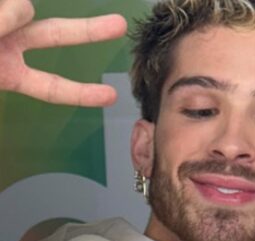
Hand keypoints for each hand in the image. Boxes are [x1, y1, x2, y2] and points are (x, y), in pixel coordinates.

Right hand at [0, 0, 126, 105]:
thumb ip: (4, 35)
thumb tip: (18, 14)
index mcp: (9, 73)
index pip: (52, 87)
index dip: (81, 93)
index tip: (112, 96)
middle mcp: (11, 43)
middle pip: (57, 34)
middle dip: (89, 30)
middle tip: (121, 25)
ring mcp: (7, 18)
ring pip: (24, 9)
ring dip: (6, 18)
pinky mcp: (7, 0)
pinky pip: (17, 3)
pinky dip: (3, 12)